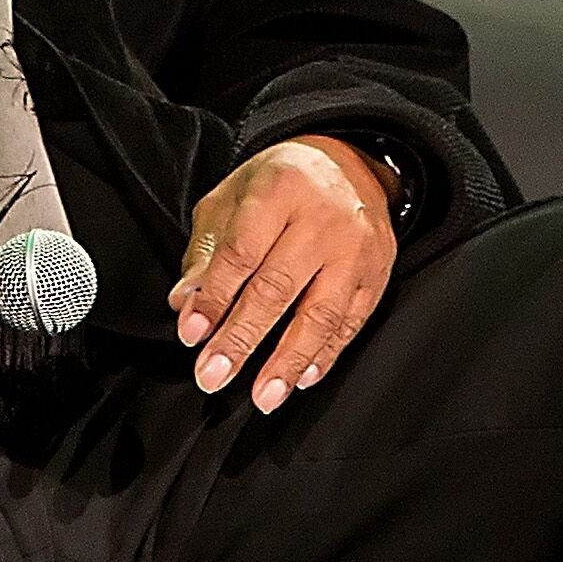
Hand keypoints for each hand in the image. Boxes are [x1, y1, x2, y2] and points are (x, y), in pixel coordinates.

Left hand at [170, 136, 397, 411]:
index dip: (215, 298)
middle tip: (213, 374)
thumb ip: (207, 251)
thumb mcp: (232, 199)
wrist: (350, 166)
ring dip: (287, 361)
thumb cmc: (281, 185)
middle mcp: (322, 219)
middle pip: (277, 289)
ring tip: (263, 395)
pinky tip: (301, 377)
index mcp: (279, 190)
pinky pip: (351, 322)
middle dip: (242, 339)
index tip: (191, 334)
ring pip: (320, 314)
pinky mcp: (378, 274)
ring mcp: (356, 248)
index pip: (241, 253)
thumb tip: (185, 303)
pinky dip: (326, 354)